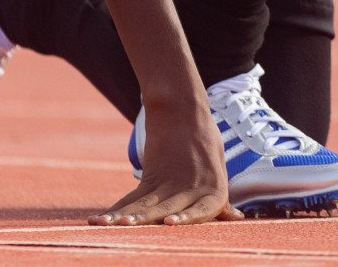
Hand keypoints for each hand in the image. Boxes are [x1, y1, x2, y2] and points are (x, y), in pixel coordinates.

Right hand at [90, 103, 242, 225]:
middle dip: (147, 221)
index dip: (187, 218)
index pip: (203, 210)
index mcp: (214, 189)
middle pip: (166, 209)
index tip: (170, 223)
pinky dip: (116, 210)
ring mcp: (168, 183)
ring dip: (125, 217)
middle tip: (128, 227)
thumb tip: (236, 217)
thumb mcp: (218, 171)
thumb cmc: (205, 143)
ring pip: (144, 205)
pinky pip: (132, 198)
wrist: (182, 110)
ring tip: (108, 224)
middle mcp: (191, 188)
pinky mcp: (150, 177)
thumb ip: (220, 199)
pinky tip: (101, 220)